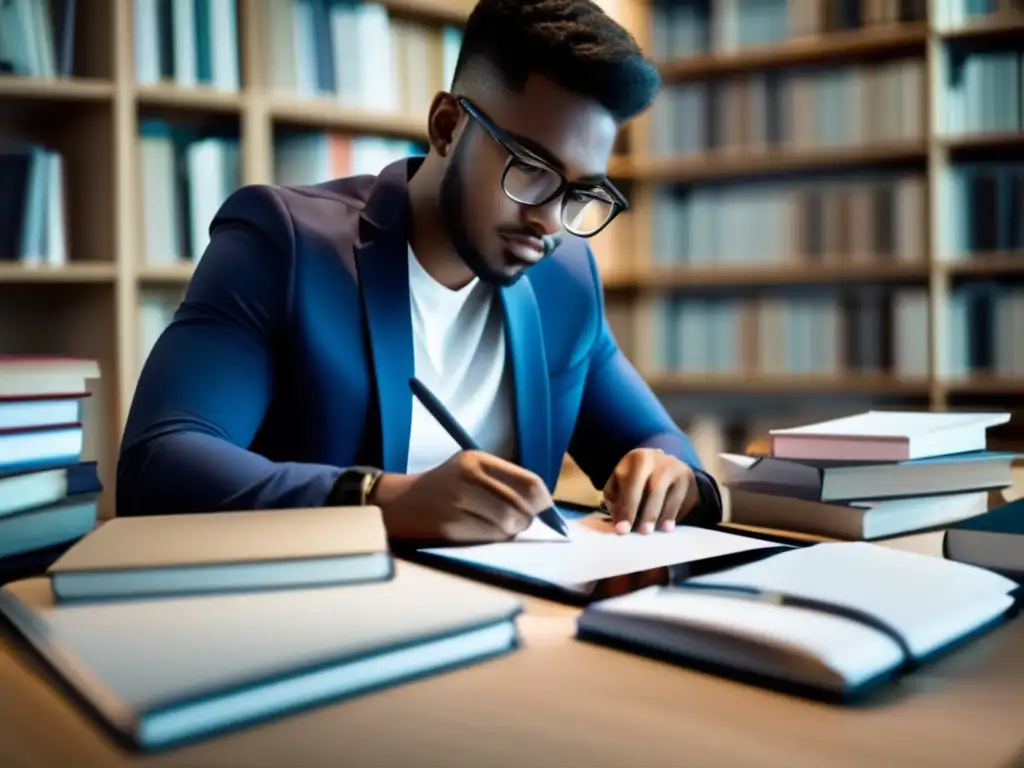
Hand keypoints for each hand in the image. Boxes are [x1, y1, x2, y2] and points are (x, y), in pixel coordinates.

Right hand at [369, 450, 553, 543]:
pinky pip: (489, 538)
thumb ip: (504, 479)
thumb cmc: (445, 486)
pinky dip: (495, 539)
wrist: (400, 503)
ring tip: (502, 527)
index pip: (529, 482)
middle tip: (521, 521)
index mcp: (477, 460)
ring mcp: (458, 504)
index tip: (543, 508)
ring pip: (507, 525)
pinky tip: (485, 533)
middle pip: (520, 507)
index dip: (543, 500)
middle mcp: (468, 478)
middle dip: (527, 519)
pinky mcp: (450, 528)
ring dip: (511, 531)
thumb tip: (543, 503)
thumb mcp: (470, 468)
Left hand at [602, 448, 699, 534]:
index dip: (627, 509)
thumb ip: (615, 498)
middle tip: (642, 533)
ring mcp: (678, 470)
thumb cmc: (635, 478)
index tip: (622, 530)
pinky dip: (675, 516)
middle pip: (655, 489)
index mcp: (639, 459)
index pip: (632, 485)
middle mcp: (660, 461)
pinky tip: (667, 525)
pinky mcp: (691, 480)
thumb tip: (619, 520)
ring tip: (656, 532)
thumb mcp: (620, 481)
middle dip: (648, 514)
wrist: (663, 464)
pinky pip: (684, 502)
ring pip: (673, 497)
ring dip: (664, 517)